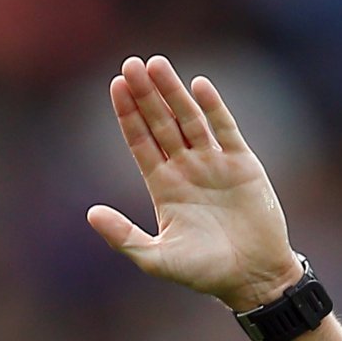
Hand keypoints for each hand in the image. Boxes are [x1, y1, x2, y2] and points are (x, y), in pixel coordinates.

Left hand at [87, 55, 300, 310]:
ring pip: (189, 119)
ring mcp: (214, 163)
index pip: (140, 142)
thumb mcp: (155, 258)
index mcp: (162, 186)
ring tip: (156, 63)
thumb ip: (123, 236)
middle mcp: (185, 169)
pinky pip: (224, 129)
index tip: (115, 86)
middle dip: (145, 94)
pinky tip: (198, 85)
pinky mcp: (242, 164)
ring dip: (173, 92)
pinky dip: (212, 107)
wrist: (251, 277)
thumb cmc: (203, 272)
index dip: (128, 115)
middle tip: (130, 64)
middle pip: (161, 123)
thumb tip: (90, 213)